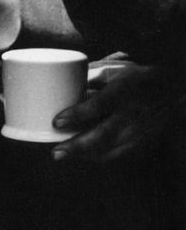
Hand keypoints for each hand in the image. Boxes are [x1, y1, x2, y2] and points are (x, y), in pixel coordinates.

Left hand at [53, 58, 182, 161]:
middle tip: (56, 151)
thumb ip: (93, 78)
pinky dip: (102, 157)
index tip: (57, 122)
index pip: (99, 105)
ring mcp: (141, 131)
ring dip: (86, 155)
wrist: (175, 91)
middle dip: (77, 146)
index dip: (77, 115)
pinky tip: (87, 157)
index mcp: (125, 91)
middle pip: (103, 135)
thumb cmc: (141, 78)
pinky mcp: (147, 141)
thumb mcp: (118, 71)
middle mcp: (133, 113)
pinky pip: (122, 155)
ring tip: (64, 154)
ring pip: (112, 150)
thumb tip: (65, 84)